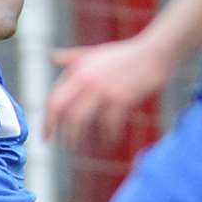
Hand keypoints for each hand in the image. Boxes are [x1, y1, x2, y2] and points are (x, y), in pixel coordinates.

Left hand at [44, 35, 174, 152]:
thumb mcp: (94, 52)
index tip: (46, 135)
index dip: (47, 120)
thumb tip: (52, 55)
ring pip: (80, 120)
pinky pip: (108, 124)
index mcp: (77, 71)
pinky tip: (109, 142)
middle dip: (57, 132)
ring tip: (78, 149)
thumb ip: (73, 57)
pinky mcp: (121, 98)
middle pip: (62, 111)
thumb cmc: (125, 54)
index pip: (54, 99)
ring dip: (77, 138)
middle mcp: (85, 80)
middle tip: (62, 147)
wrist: (155, 52)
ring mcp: (103, 89)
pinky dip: (107, 136)